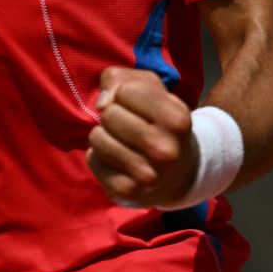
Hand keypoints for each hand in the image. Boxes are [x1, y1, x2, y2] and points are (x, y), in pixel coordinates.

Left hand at [86, 67, 196, 206]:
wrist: (180, 174)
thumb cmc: (159, 123)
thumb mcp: (152, 91)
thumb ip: (121, 79)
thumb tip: (101, 103)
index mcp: (176, 120)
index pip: (126, 90)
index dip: (123, 93)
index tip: (136, 106)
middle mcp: (165, 150)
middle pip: (109, 114)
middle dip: (112, 115)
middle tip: (128, 126)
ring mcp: (147, 175)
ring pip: (97, 137)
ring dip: (103, 135)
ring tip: (122, 143)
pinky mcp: (127, 192)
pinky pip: (92, 160)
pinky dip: (98, 156)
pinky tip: (117, 161)